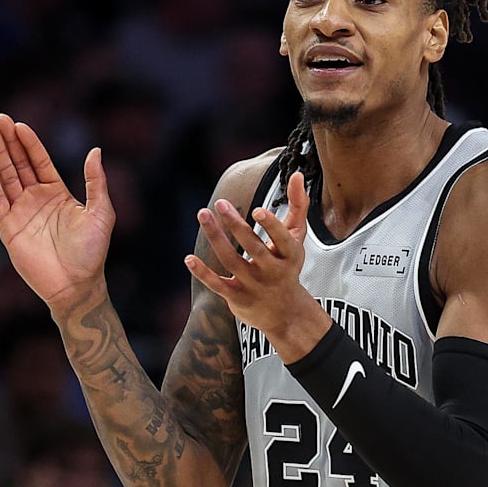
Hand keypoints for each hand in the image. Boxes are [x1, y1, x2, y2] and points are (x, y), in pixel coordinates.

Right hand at [0, 113, 113, 316]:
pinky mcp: (9, 228)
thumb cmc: (92, 252)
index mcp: (57, 193)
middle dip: (9, 142)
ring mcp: (21, 213)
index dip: (29, 143)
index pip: (39, 161)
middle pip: (18, 164)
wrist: (77, 285)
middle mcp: (36, 200)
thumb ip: (96, 182)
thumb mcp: (102, 212)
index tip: (19, 124)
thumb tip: (95, 150)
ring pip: (6, 177)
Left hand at [185, 171, 329, 358]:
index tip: (257, 210)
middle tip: (221, 203)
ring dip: (215, 237)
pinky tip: (189, 258)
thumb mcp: (297, 238)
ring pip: (231, 260)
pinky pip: (217, 284)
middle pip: (253, 247)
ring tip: (203, 213)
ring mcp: (254, 286)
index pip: (283, 240)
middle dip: (236, 225)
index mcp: (291, 256)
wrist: (284, 313)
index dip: (271, 226)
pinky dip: (203, 272)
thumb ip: (298, 205)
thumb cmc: (288, 266)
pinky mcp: (237, 298)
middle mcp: (273, 272)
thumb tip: (298, 173)